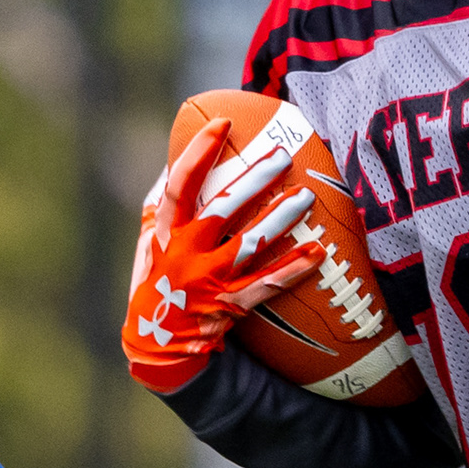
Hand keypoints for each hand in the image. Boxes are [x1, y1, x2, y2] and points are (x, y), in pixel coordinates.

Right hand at [122, 112, 317, 394]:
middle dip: (253, 180)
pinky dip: (293, 268)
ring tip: (306, 197)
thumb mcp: (151, 243)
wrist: (156, 344)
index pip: (181, 186)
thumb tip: (178, 164)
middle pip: (222, 210)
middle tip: (281, 155)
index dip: (199, 153)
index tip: (222, 123)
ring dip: (280, 219)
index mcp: (166, 233)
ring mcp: (209, 281)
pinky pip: (267, 285)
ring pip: (250, 244)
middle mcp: (186, 254)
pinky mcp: (229, 305)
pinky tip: (318, 252)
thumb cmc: (157, 282)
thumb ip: (165, 208)